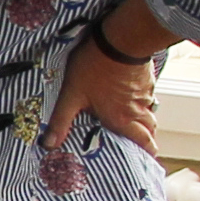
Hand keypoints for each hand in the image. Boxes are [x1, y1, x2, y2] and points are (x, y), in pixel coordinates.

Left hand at [49, 32, 163, 151]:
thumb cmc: (95, 67)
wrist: (119, 39)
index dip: (147, 154)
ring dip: (146, 122)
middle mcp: (138, 110)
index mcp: (122, 120)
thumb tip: (49, 144)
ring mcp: (145, 94)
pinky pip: (148, 97)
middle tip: (141, 146)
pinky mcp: (146, 79)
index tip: (146, 161)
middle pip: (150, 131)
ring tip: (135, 125)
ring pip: (151, 114)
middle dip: (147, 140)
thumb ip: (61, 121)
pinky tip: (131, 99)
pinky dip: (142, 103)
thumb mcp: (71, 95)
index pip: (144, 144)